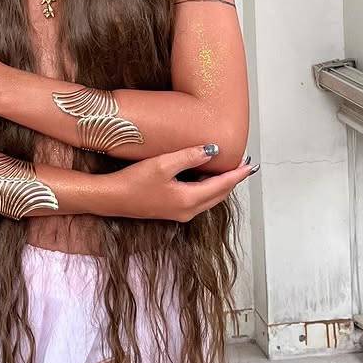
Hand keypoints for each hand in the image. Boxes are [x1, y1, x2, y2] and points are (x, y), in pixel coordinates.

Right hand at [109, 144, 256, 222]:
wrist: (112, 199)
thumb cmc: (134, 182)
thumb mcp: (163, 164)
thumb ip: (189, 156)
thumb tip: (213, 150)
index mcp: (189, 199)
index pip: (222, 185)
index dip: (237, 174)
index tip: (250, 165)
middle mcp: (188, 210)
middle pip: (219, 195)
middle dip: (233, 180)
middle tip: (244, 166)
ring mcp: (180, 212)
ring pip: (210, 198)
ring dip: (221, 185)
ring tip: (229, 169)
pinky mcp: (171, 210)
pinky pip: (199, 199)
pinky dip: (208, 188)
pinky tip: (205, 177)